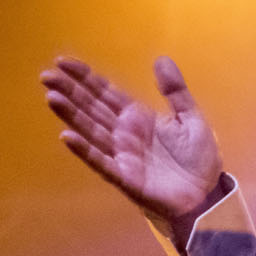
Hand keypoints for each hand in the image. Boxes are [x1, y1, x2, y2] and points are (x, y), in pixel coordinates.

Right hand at [40, 55, 224, 220]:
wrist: (208, 197)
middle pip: (92, 108)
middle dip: (70, 92)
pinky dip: (85, 150)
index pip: (106, 93)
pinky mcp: (125, 177)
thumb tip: (161, 59)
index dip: (85, 78)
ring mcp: (122, 155)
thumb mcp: (191, 119)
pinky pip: (101, 161)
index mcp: (138, 117)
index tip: (64, 62)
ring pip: (92, 131)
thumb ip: (175, 91)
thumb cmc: (199, 161)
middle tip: (47, 76)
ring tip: (52, 97)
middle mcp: (124, 134)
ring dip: (71, 115)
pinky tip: (67, 136)